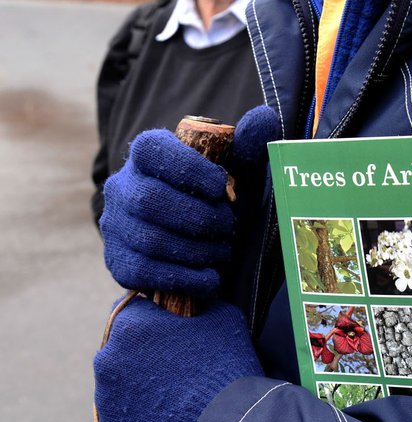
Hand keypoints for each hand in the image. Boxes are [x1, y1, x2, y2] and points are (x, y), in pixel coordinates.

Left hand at [94, 297, 263, 421]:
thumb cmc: (227, 366)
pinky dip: (140, 420)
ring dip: (139, 387)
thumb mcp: (223, 318)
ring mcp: (105, 399)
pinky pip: (123, 420)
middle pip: (122, 348)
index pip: (136, 308)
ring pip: (119, 385)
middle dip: (144, 354)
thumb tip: (196, 303)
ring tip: (174, 399)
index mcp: (131, 324)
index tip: (175, 331)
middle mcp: (107, 358)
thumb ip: (200, 305)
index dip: (158, 318)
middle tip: (178, 368)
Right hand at [99, 106, 278, 296]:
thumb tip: (263, 119)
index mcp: (146, 155)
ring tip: (224, 251)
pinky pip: (147, 274)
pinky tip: (211, 277)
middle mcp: (122, 187)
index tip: (223, 187)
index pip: (152, 151)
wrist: (198, 241)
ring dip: (199, 251)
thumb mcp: (237, 170)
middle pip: (151, 201)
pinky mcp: (119, 264)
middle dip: (200, 219)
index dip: (189, 170)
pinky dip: (188, 278)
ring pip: (151, 241)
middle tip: (229, 227)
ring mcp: (116, 227)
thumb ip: (248, 145)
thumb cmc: (218, 198)